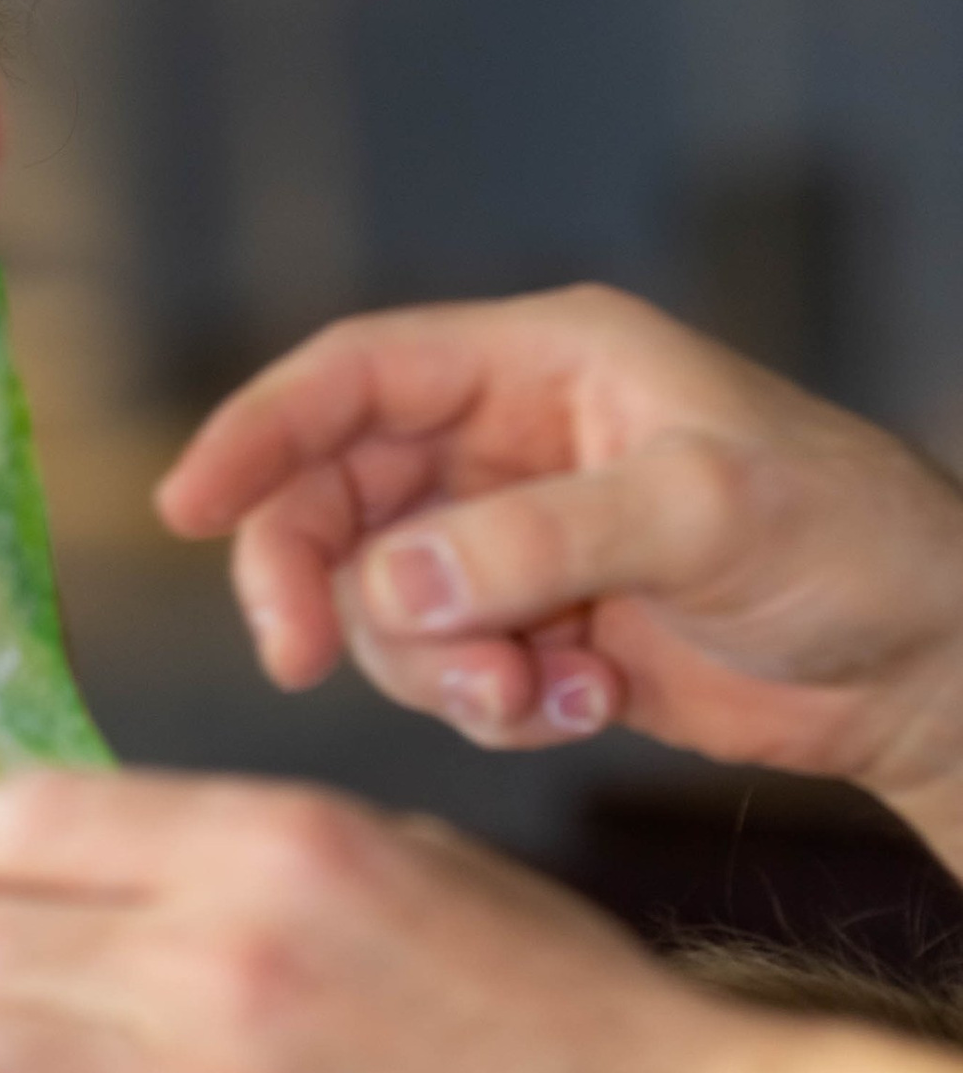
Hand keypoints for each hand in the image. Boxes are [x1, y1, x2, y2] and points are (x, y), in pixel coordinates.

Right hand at [154, 288, 962, 859]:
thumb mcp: (700, 518)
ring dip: (427, 665)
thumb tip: (391, 582)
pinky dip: (489, 706)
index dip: (259, 431)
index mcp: (544, 363)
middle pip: (341, 495)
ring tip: (530, 700)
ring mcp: (522, 540)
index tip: (184, 506)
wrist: (937, 666)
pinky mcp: (542, 631)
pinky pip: (448, 670)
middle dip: (319, 579)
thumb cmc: (854, 543)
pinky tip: (584, 709)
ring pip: (384, 598)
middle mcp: (514, 441)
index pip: (357, 375)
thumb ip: (538, 544)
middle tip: (303, 662)